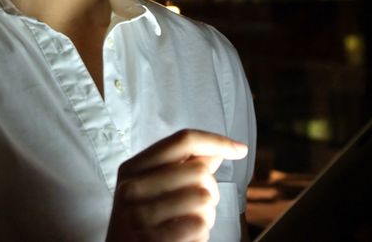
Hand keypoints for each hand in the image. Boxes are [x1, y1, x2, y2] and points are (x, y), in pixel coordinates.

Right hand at [106, 129, 248, 241]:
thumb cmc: (143, 224)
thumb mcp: (152, 190)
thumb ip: (183, 167)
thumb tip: (219, 150)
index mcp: (132, 168)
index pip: (182, 141)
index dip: (216, 141)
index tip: (240, 149)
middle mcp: (131, 187)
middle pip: (199, 171)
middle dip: (211, 190)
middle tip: (198, 208)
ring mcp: (139, 215)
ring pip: (203, 199)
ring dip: (208, 216)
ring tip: (191, 224)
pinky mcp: (152, 240)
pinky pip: (199, 226)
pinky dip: (201, 235)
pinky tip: (186, 239)